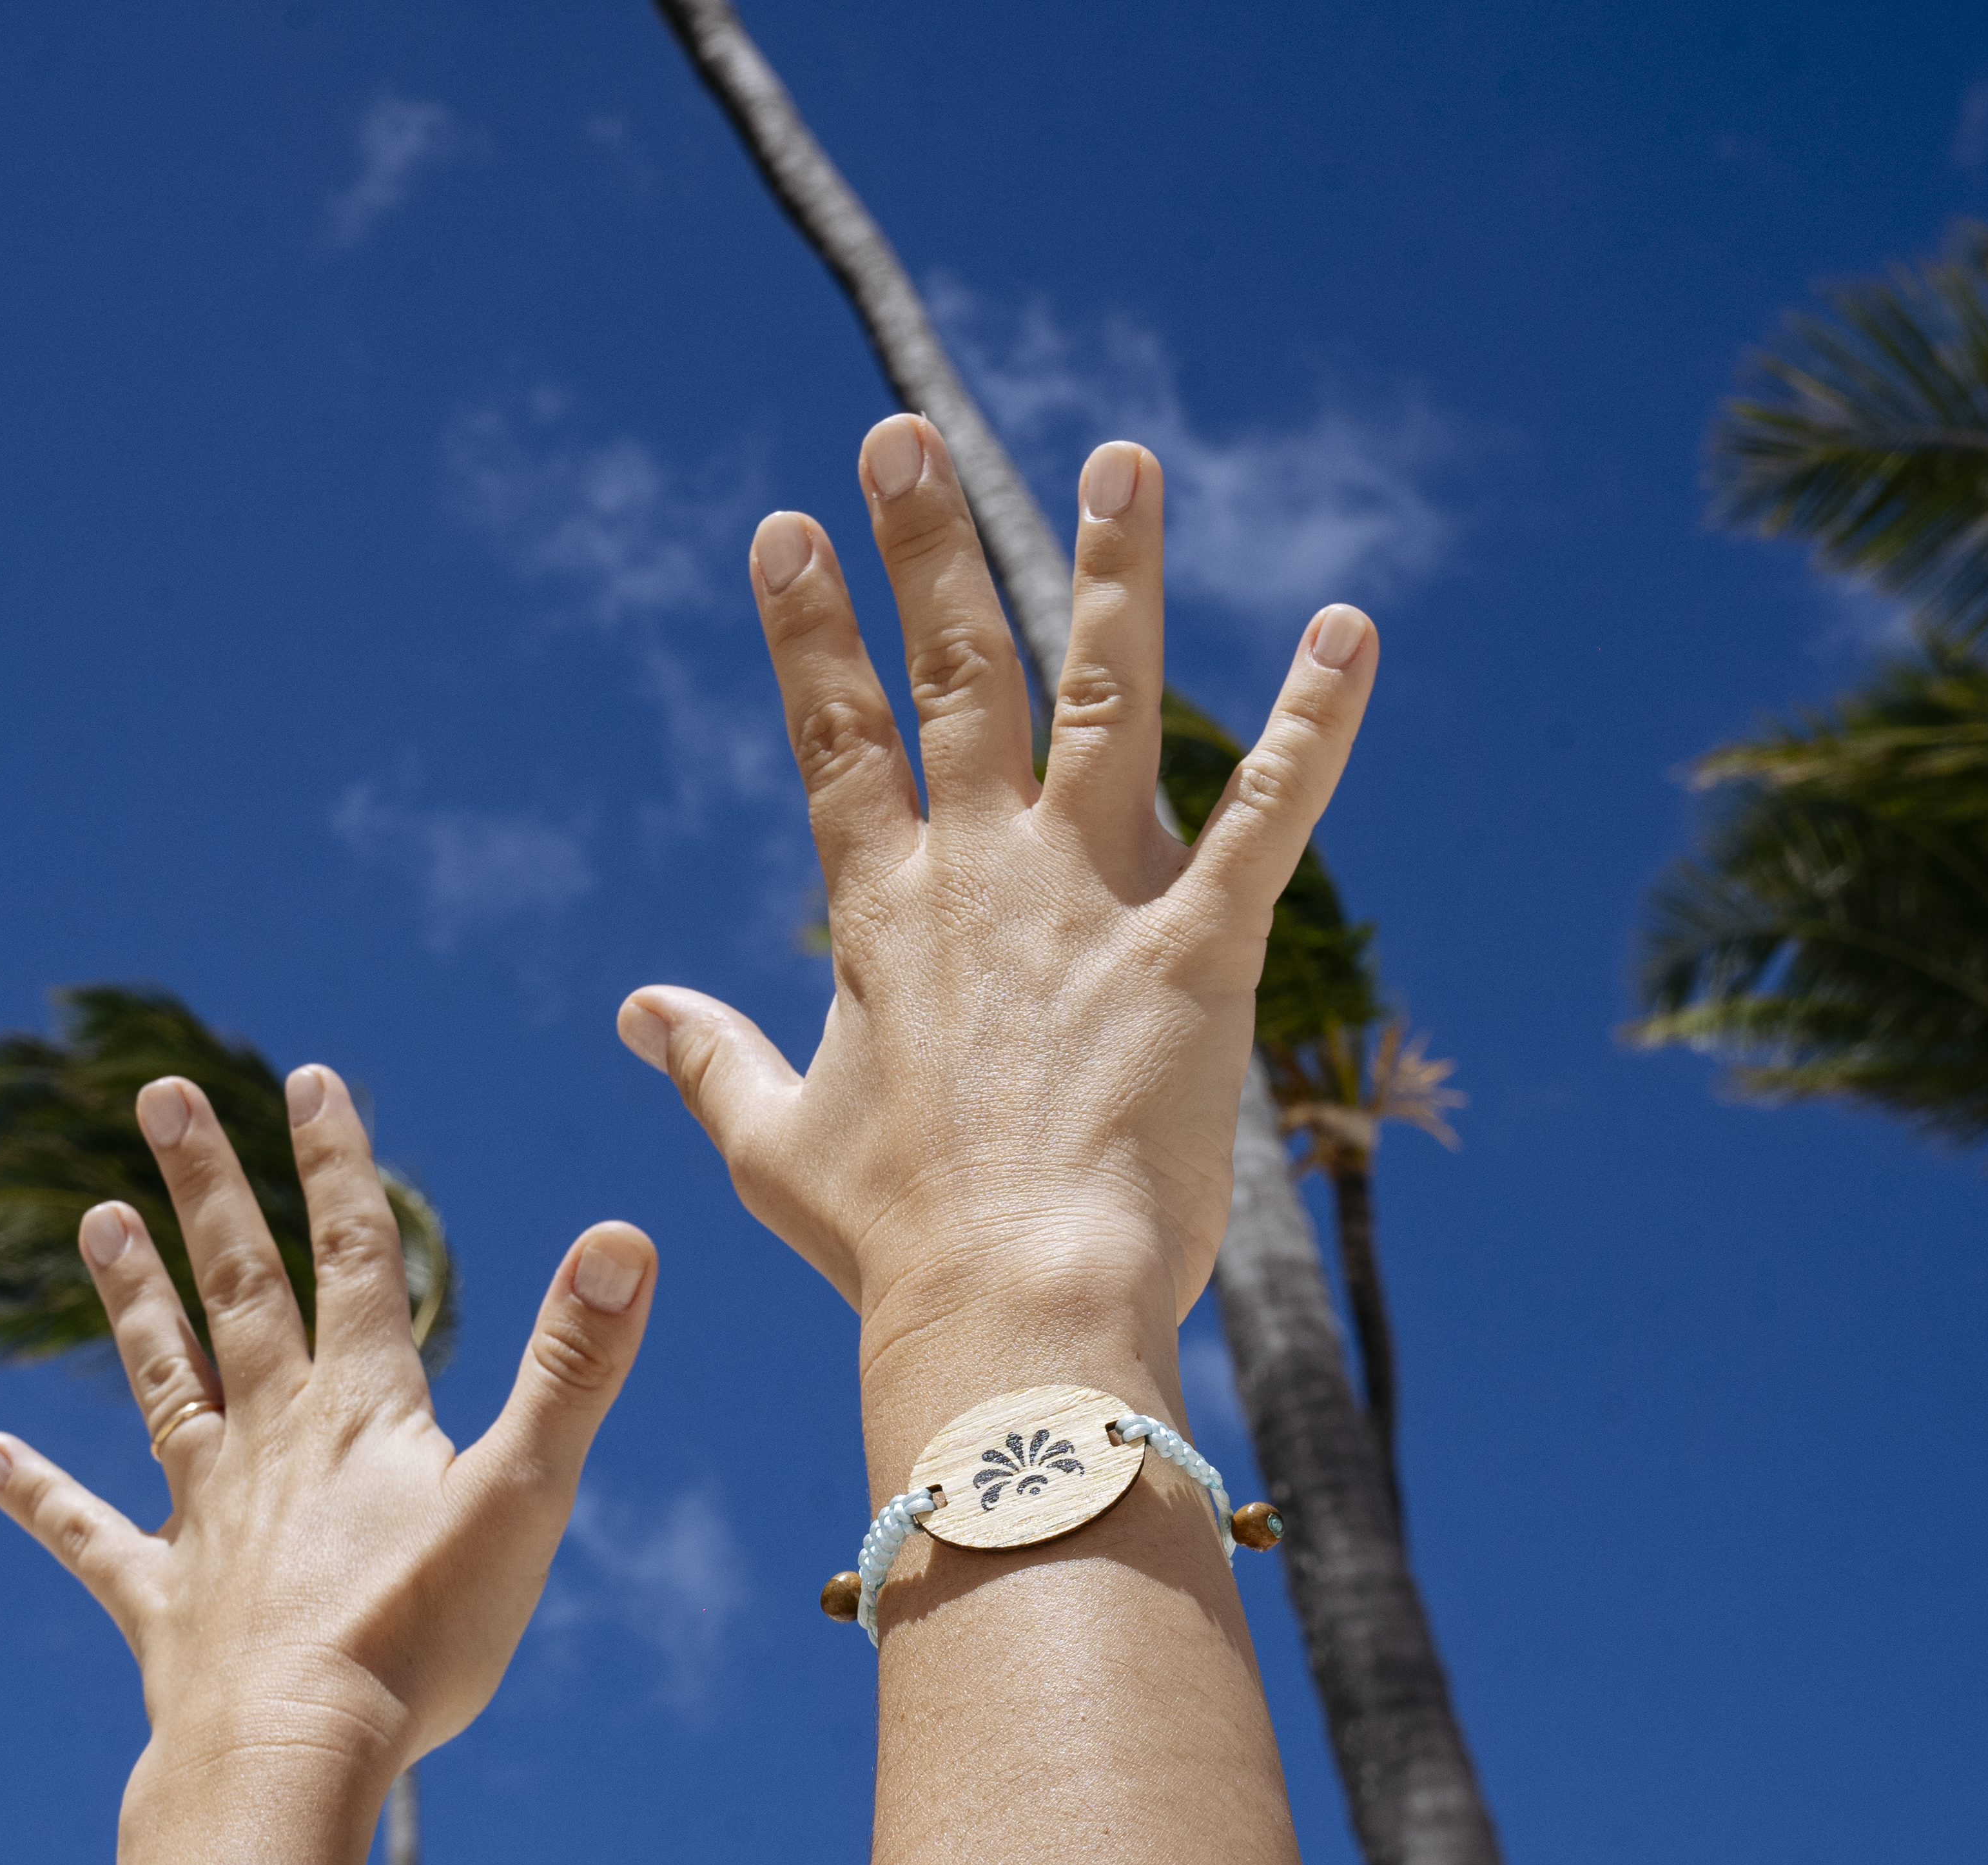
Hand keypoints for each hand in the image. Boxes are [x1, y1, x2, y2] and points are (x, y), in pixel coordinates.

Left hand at [0, 1064, 656, 1864]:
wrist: (293, 1758)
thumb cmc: (418, 1639)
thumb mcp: (524, 1496)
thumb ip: (572, 1367)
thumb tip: (626, 1237)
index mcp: (362, 1413)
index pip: (353, 1260)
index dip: (336, 1166)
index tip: (309, 1078)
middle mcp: (273, 1442)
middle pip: (238, 1290)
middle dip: (207, 1190)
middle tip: (160, 1096)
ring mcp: (206, 1518)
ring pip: (164, 1381)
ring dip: (132, 1299)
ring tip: (96, 1221)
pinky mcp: (162, 1603)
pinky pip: (90, 1536)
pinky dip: (38, 1495)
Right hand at [618, 417, 1374, 1436]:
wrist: (1012, 1308)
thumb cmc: (893, 1246)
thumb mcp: (773, 1146)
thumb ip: (707, 1058)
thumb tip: (635, 1009)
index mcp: (884, 912)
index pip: (835, 735)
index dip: (808, 629)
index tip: (784, 529)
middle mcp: (985, 873)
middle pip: (956, 674)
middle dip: (925, 544)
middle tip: (901, 432)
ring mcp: (1095, 900)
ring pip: (1108, 696)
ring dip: (1114, 570)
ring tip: (1122, 460)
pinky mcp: (1203, 951)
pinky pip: (1270, 815)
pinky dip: (1315, 722)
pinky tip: (1352, 630)